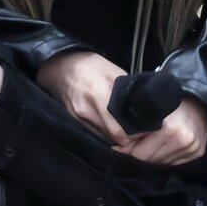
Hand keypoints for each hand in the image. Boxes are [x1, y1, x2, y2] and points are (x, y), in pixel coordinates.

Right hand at [35, 50, 150, 147]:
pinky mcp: (73, 122)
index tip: (145, 130)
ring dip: (116, 139)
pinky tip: (111, 129)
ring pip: (103, 139)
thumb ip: (126, 90)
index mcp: (99, 95)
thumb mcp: (113, 71)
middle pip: (112, 138)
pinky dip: (104, 135)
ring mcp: (79, 119)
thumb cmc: (90, 66)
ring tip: (127, 132)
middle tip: (139, 134)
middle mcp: (87, 111)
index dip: (135, 134)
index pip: (119, 129)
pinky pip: (93, 134)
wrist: (61, 66)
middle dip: (128, 139)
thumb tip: (143, 106)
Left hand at [110, 94, 206, 165]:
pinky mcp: (197, 152)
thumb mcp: (149, 107)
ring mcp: (191, 146)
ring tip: (150, 143)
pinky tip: (164, 146)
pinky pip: (174, 164)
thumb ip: (135, 126)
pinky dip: (166, 158)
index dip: (128, 148)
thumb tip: (117, 147)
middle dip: (139, 153)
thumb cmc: (169, 100)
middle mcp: (181, 138)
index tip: (120, 146)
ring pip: (161, 163)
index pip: (139, 153)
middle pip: (149, 160)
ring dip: (153, 156)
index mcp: (167, 127)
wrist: (198, 97)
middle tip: (135, 144)